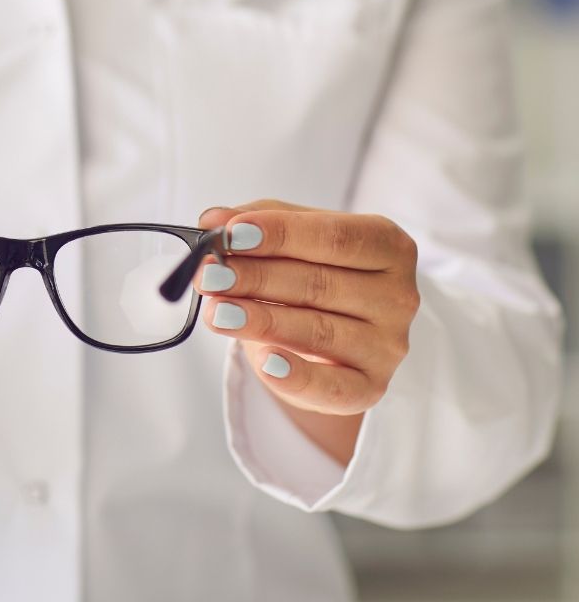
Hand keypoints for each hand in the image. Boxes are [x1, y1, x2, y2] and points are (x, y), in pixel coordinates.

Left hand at [194, 199, 419, 460]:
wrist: (341, 330)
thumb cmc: (316, 270)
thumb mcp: (291, 237)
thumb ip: (254, 220)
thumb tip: (212, 219)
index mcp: (388, 245)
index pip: (334, 237)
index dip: (281, 234)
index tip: (233, 234)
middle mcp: (398, 295)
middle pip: (319, 283)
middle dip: (256, 277)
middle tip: (209, 274)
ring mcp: (388, 345)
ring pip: (317, 331)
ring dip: (259, 321)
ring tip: (215, 311)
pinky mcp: (371, 386)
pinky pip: (332, 387)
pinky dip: (297, 377)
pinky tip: (264, 362)